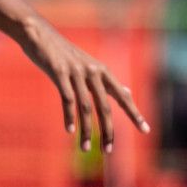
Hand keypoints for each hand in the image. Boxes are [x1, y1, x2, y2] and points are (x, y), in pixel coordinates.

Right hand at [18, 14, 149, 152]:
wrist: (40, 35)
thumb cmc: (65, 54)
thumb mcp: (90, 65)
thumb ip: (108, 82)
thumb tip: (128, 92)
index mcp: (101, 71)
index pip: (122, 96)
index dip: (134, 113)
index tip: (146, 130)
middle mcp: (92, 71)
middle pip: (104, 106)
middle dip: (107, 130)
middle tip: (108, 150)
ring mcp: (76, 71)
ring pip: (85, 107)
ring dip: (87, 130)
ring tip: (85, 148)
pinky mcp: (59, 72)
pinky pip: (67, 99)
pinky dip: (69, 117)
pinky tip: (70, 131)